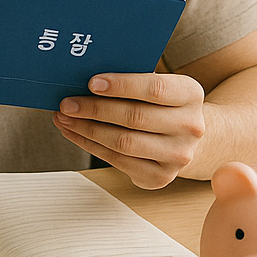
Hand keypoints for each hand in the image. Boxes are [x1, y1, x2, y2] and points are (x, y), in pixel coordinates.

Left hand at [54, 72, 206, 188]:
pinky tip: (76, 134)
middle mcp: (191, 126)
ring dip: (87, 130)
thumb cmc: (163, 106)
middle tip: (67, 103)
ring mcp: (178, 155)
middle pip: (135, 117)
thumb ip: (133, 82)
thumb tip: (86, 80)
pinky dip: (91, 146)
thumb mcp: (160, 86)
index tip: (91, 82)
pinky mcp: (160, 177)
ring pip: (124, 142)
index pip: (155, 89)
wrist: (186, 139)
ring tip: (65, 119)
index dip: (122, 85)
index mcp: (191, 95)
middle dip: (95, 109)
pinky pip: (118, 161)